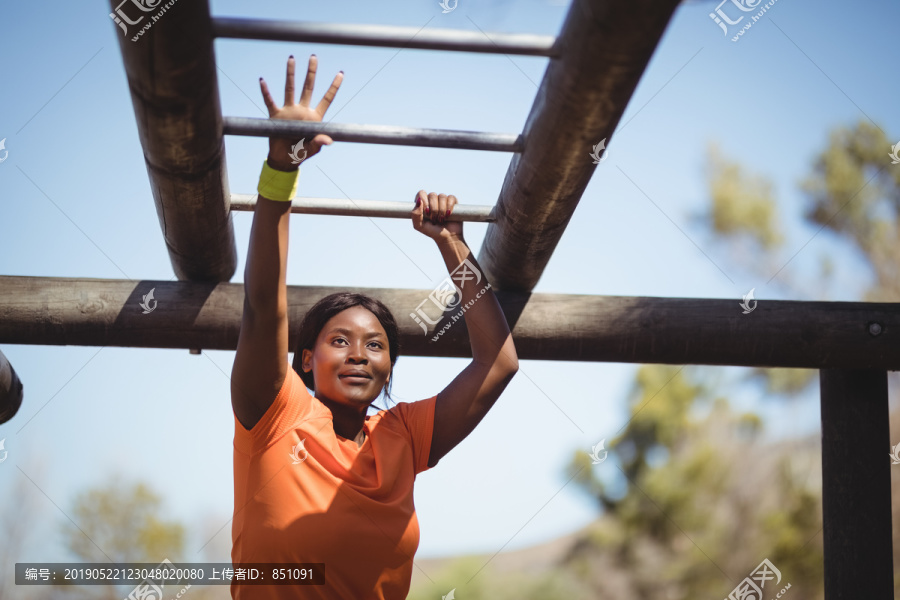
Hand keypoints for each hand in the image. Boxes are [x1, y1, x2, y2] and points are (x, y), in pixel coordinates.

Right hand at [260, 54, 342, 169]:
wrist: (284, 159)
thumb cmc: (301, 154)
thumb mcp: (312, 149)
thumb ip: (319, 143)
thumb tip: (328, 140)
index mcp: (314, 118)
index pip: (326, 99)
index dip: (334, 87)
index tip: (341, 73)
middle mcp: (302, 110)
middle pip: (308, 87)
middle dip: (311, 72)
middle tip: (314, 57)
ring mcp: (288, 111)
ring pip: (290, 89)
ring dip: (291, 74)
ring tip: (291, 58)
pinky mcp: (276, 116)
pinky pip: (270, 102)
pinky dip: (266, 92)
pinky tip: (262, 80)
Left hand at [411, 191, 461, 241]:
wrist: (447, 237)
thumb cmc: (432, 231)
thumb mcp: (419, 226)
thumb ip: (415, 214)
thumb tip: (419, 201)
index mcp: (423, 203)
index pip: (421, 193)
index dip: (424, 200)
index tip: (426, 212)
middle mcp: (432, 200)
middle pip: (432, 195)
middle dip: (434, 209)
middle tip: (434, 219)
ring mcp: (442, 200)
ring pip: (442, 196)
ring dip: (442, 210)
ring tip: (441, 219)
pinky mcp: (452, 202)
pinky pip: (451, 198)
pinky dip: (449, 207)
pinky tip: (448, 215)